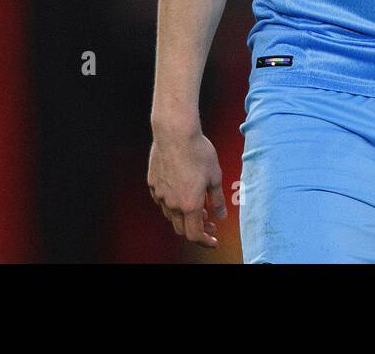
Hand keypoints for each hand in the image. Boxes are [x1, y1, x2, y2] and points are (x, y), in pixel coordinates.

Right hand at [147, 126, 227, 247]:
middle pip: (182, 229)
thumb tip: (221, 215)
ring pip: (170, 215)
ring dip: (184, 216)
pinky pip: (162, 200)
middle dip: (196, 229)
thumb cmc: (198, 152)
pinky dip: (172, 203)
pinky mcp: (152, 183)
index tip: (214, 240)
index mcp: (190, 204)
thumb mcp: (215, 176)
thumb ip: (218, 200)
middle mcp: (172, 203)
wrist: (175, 133)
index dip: (205, 241)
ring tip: (197, 205)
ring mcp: (160, 194)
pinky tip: (181, 191)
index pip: (195, 235)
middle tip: (209, 222)